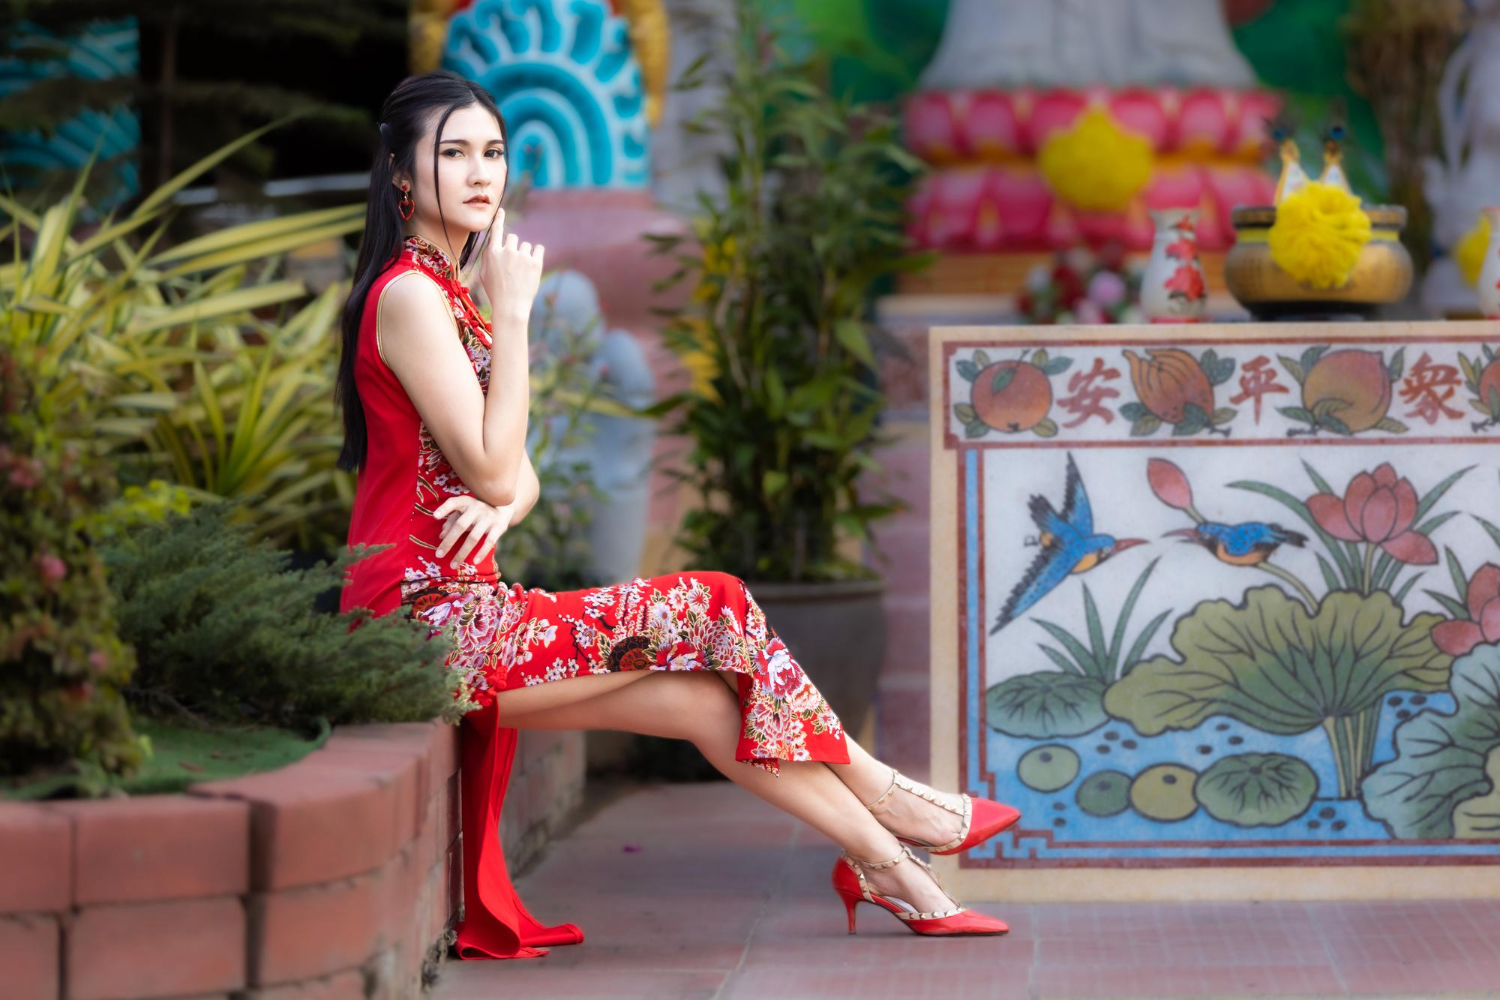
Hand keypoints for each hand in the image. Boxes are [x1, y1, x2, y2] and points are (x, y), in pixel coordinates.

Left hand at [433, 494, 513, 570]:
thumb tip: (441, 535)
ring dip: (462, 553)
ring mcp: (489, 518)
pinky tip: (474, 562)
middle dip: (449, 542)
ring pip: (473, 537)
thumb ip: (451, 521)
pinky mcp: (499, 527)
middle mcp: (477, 508)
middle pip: (461, 526)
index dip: (444, 509)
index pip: (453, 503)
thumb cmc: (476, 512)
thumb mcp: (464, 512)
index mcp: (466, 502)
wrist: (502, 508)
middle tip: (438, 555)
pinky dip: (482, 552)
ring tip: (453, 565)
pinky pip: (489, 542)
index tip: (435, 516)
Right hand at [479, 207, 543, 325]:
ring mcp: (522, 256)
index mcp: (492, 253)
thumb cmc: (495, 292)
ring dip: (525, 255)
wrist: (510, 306)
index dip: (499, 219)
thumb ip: (488, 258)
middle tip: (514, 264)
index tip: (502, 210)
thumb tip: (493, 248)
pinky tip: (533, 267)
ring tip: (522, 272)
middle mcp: (507, 251)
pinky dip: (537, 255)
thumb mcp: (484, 275)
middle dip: (514, 248)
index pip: (496, 231)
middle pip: (513, 237)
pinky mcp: (536, 262)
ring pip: (526, 246)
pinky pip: (539, 249)